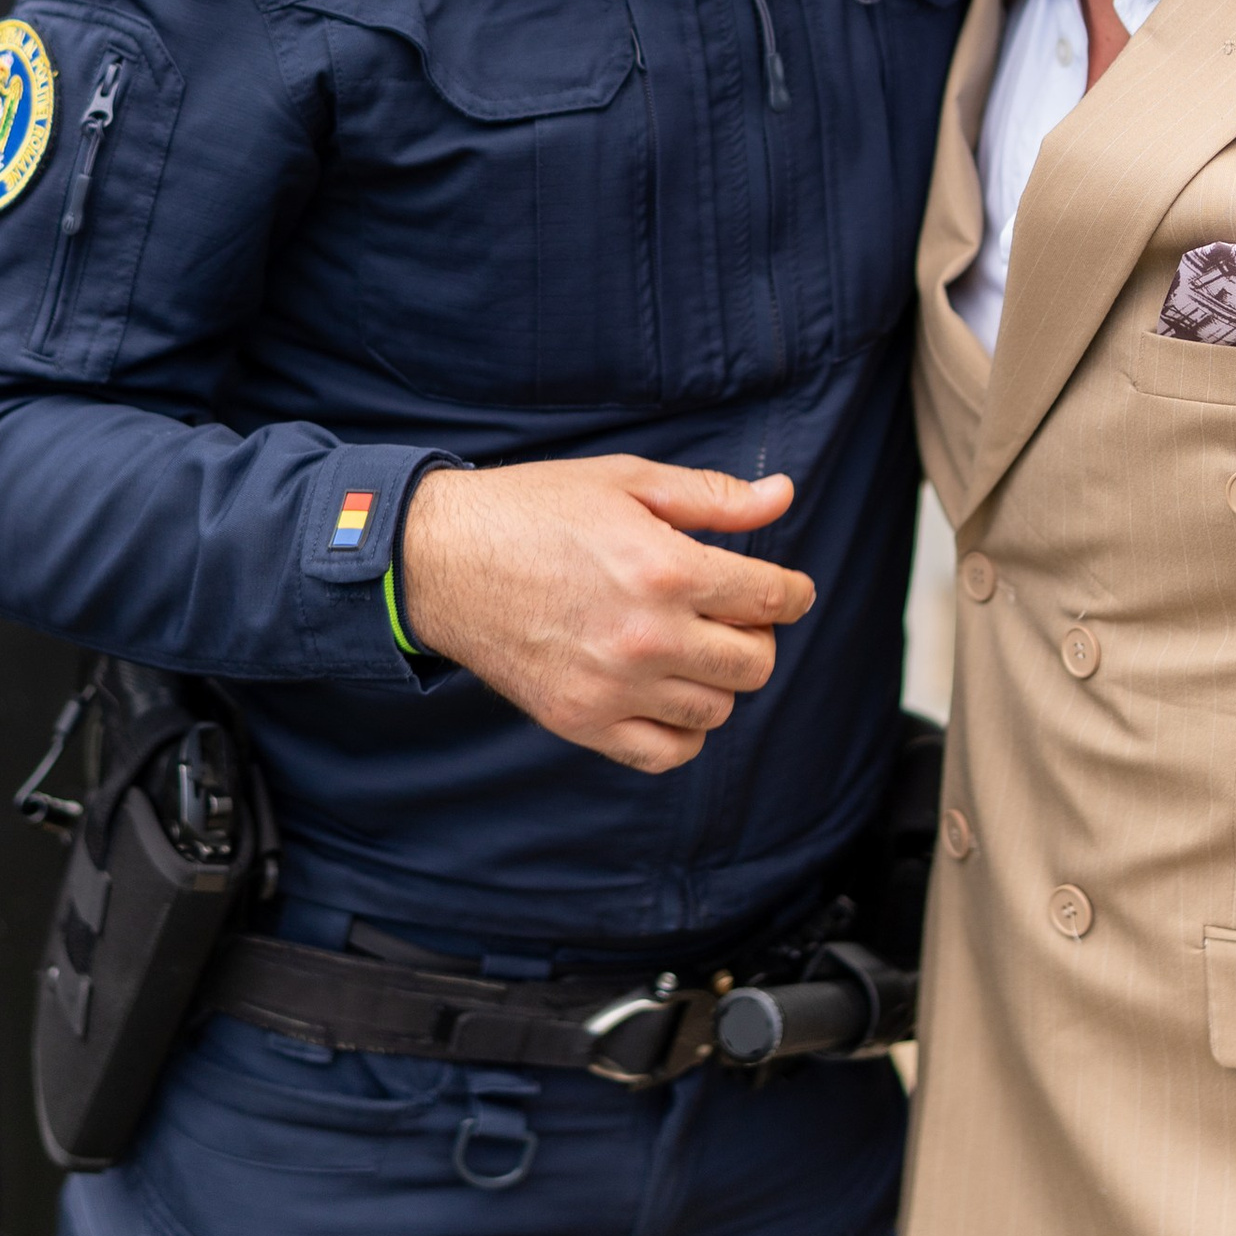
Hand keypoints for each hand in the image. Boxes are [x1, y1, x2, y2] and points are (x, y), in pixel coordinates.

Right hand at [395, 457, 814, 774]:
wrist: (443, 559)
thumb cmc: (534, 511)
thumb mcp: (627, 482)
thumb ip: (712, 499)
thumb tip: (784, 498)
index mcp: (666, 568)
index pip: (771, 598)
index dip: (791, 592)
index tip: (786, 590)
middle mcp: (647, 635)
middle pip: (755, 662)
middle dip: (756, 634)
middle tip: (730, 614)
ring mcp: (613, 687)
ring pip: (716, 709)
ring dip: (717, 679)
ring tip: (689, 647)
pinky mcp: (581, 721)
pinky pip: (666, 754)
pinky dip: (682, 731)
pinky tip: (666, 693)